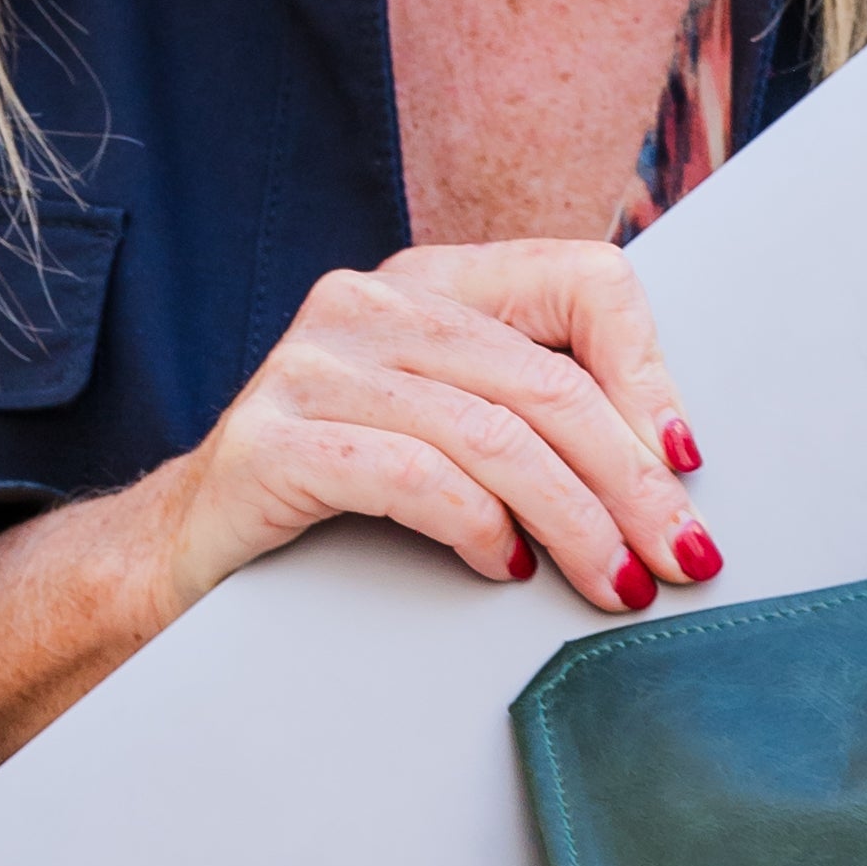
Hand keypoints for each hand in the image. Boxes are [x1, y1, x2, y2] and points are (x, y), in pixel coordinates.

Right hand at [0, 239, 715, 786]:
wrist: (180, 559)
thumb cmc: (337, 504)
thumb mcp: (445, 432)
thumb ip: (529, 413)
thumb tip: (673, 466)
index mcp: (429, 284)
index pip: (583, 279)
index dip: (651, 372)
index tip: (687, 464)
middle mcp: (368, 306)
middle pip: (548, 383)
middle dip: (632, 483)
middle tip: (682, 560)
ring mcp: (312, 369)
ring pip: (492, 436)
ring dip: (575, 523)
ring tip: (616, 586)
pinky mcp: (273, 443)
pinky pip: (409, 475)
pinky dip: (475, 527)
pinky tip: (504, 569)